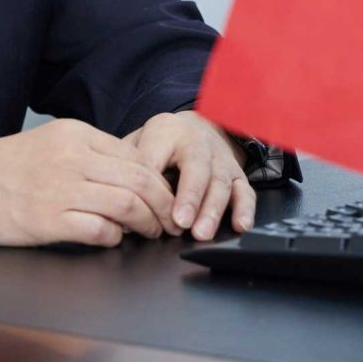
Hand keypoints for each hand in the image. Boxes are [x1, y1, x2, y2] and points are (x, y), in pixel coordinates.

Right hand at [0, 119, 177, 247]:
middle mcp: (70, 156)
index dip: (159, 180)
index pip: (136, 154)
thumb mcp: (46, 147)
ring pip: (128, 203)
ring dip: (148, 223)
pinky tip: (112, 240)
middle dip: (164, 205)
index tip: (166, 197)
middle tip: (169, 222)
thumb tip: (130, 179)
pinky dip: (115, 238)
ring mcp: (58, 188)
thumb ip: (86, 157)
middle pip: (140, 178)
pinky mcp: (47, 220)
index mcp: (73, 133)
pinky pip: (100, 230)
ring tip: (149, 234)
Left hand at [123, 112, 255, 240]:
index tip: (145, 208)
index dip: (152, 184)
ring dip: (212, 210)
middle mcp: (198, 142)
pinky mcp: (237, 174)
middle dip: (190, 197)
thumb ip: (126, 171)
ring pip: (221, 183)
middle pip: (197, 169)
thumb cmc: (160, 144)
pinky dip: (244, 209)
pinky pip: (245, 191)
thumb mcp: (138, 144)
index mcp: (166, 131)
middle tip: (180, 224)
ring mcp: (221, 158)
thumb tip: (117, 212)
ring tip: (201, 233)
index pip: (156, 157)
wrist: (195, 128)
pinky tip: (239, 226)